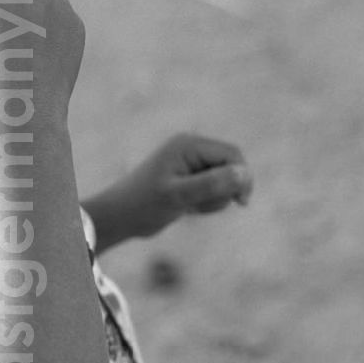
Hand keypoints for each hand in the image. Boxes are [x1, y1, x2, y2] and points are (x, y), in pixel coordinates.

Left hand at [118, 133, 252, 239]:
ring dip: (215, 199)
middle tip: (204, 206)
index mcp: (188, 144)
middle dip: (225, 190)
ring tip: (190, 208)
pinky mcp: (190, 181)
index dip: (242, 176)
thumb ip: (210, 184)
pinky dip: (207, 204)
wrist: (121, 218)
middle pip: (231, 167)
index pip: (232, 154)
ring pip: (224, 182)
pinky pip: (213, 191)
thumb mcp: (178, 196)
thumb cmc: (144, 204)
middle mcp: (191, 150)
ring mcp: (191, 165)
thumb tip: (242, 172)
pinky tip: (188, 210)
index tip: (241, 201)